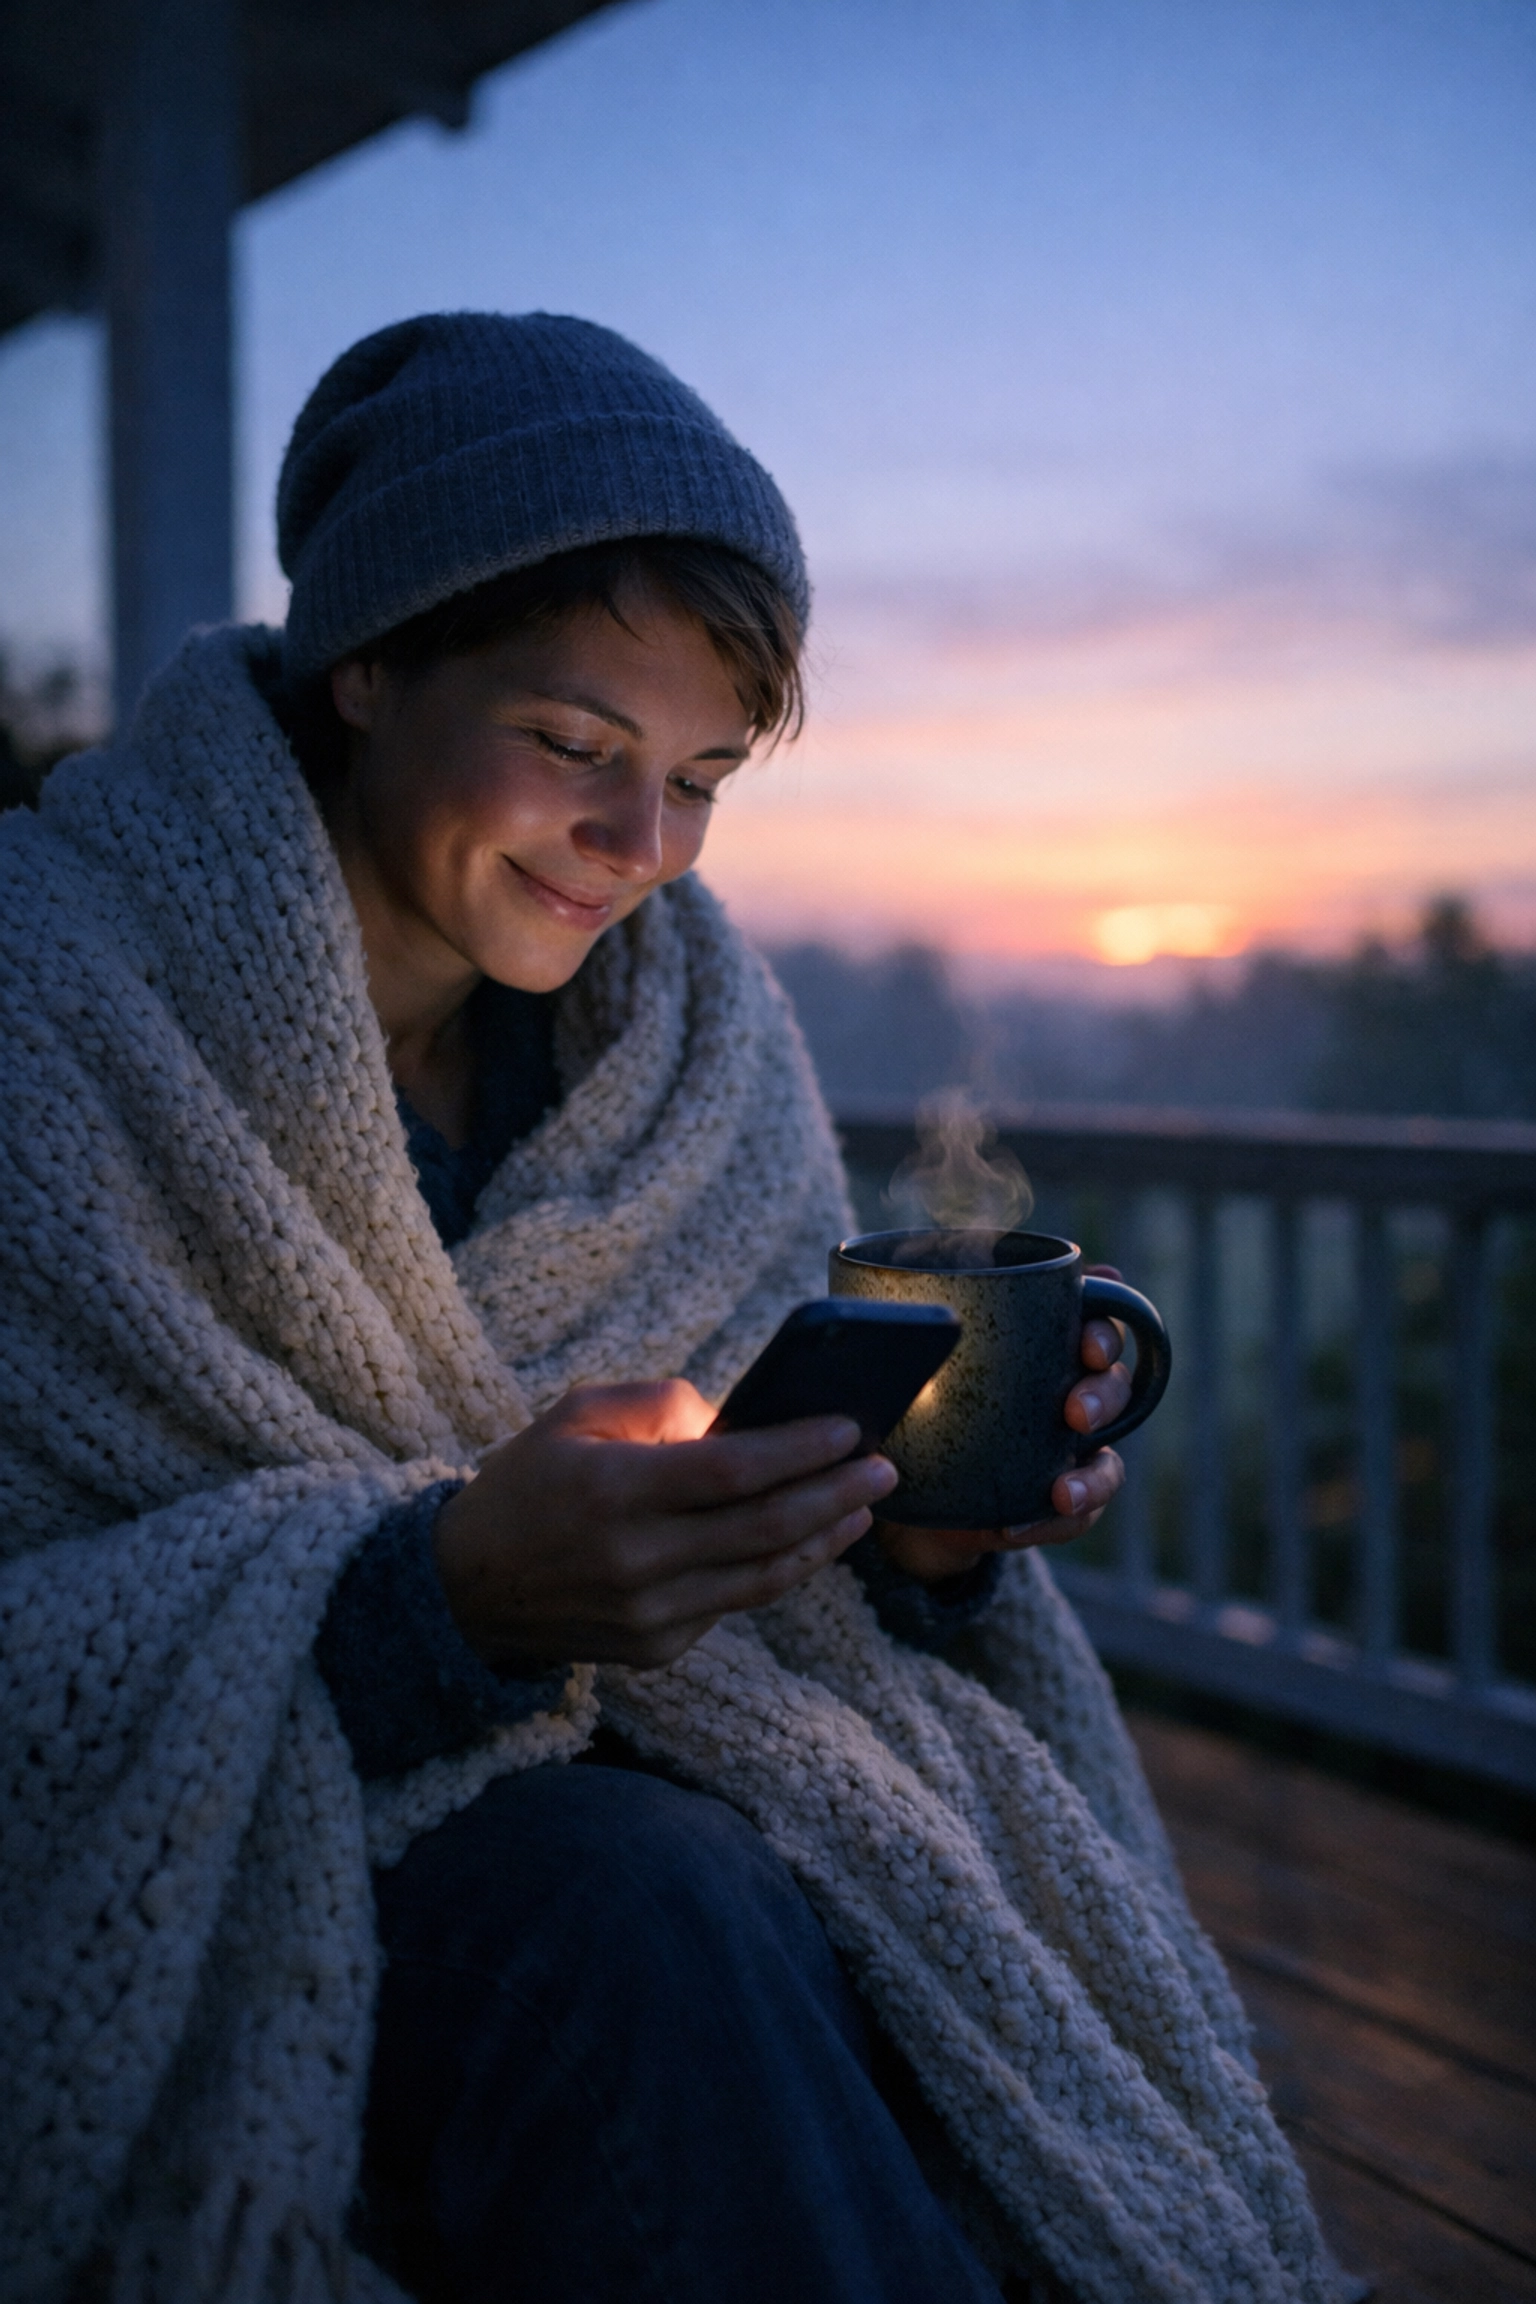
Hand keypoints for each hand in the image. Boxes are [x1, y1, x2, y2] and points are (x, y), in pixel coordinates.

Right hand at [433, 1379, 897, 1672]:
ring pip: (764, 1578)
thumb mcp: (573, 1415)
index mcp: (612, 1490)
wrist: (462, 1590)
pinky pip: (733, 1605)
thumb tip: (735, 1418)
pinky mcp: (654, 1649)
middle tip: (885, 1467)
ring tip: (864, 1507)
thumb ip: (657, 1403)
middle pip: (765, 1528)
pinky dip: (777, 1572)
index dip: (800, 1450)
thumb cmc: (526, 1484)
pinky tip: (806, 1541)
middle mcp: (635, 1560)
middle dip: (837, 1493)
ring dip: (824, 1539)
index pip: (733, 1471)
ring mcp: (647, 1615)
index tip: (850, 1427)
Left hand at [876, 1263, 1130, 1583]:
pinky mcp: (1055, 1508)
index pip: (1096, 1322)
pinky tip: (1013, 1529)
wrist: (906, 1496)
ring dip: (1094, 1477)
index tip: (1086, 1344)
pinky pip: (1075, 1519)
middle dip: (1104, 1394)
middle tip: (1077, 1414)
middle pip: (1116, 1385)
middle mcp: (1068, 1396)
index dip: (1104, 1328)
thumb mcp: (910, 1370)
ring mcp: (1068, 1456)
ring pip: (1109, 1460)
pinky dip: (1051, 1525)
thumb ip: (909, 1341)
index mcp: (1045, 1347)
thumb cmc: (915, 1411)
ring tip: (1061, 1494)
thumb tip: (878, 1309)